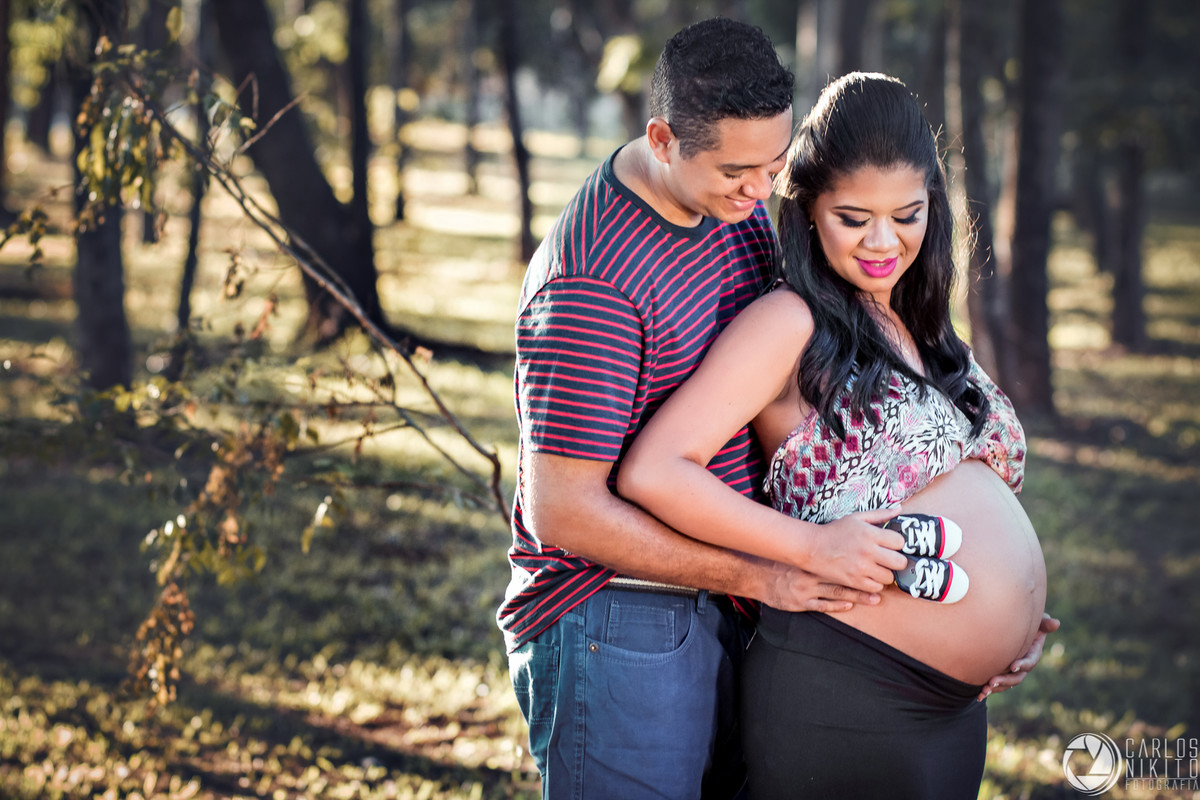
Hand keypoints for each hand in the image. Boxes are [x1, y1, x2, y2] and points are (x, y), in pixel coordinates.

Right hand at [758, 558, 882, 612]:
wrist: (758, 575)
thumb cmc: (784, 562)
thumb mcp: (801, 551)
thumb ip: (821, 548)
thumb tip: (841, 541)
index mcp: (814, 559)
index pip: (843, 559)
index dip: (862, 560)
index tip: (880, 561)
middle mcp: (812, 572)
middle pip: (844, 577)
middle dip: (865, 581)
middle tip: (885, 584)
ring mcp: (807, 588)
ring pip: (837, 592)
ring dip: (857, 596)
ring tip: (875, 599)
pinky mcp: (801, 602)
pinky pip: (822, 604)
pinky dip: (836, 605)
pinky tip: (849, 606)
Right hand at [803, 509, 909, 591]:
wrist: (812, 547)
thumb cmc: (835, 531)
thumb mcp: (856, 518)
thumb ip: (880, 514)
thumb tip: (899, 509)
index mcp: (870, 534)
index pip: (900, 542)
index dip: (897, 543)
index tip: (890, 544)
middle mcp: (867, 551)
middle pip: (900, 562)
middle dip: (896, 560)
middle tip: (888, 559)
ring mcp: (861, 568)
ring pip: (889, 578)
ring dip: (885, 573)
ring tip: (877, 568)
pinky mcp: (854, 581)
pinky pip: (876, 588)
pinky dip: (875, 583)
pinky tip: (868, 576)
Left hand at [977, 613, 1060, 700]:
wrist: (1009, 626)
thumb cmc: (1025, 621)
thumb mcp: (1036, 621)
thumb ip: (1043, 623)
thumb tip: (1055, 623)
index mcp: (1032, 653)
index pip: (1030, 661)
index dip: (1023, 664)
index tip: (1013, 666)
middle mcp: (1023, 665)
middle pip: (1017, 677)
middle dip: (1005, 680)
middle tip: (992, 681)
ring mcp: (1012, 670)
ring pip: (1006, 683)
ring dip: (996, 688)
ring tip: (984, 690)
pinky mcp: (1000, 672)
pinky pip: (996, 684)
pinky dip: (988, 690)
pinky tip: (979, 695)